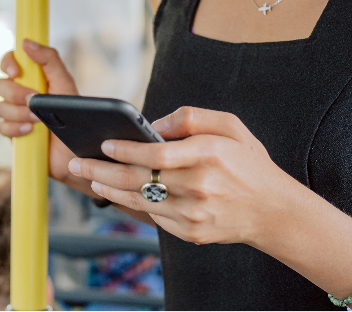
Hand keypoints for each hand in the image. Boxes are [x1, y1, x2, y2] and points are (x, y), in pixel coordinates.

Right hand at [0, 39, 79, 182]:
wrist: (76, 151)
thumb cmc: (75, 115)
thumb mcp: (65, 84)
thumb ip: (49, 59)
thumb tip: (26, 42)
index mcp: (32, 78)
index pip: (10, 62)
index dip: (8, 63)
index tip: (17, 72)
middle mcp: (20, 93)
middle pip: (0, 85)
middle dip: (15, 94)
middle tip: (34, 101)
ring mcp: (15, 114)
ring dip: (18, 113)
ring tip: (38, 121)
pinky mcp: (13, 133)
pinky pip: (2, 127)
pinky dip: (15, 129)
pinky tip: (30, 132)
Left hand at [67, 106, 296, 245]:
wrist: (274, 211)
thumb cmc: (248, 162)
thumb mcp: (230, 126)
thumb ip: (190, 117)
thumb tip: (152, 124)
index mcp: (210, 155)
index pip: (157, 154)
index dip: (126, 149)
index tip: (104, 143)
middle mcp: (200, 187)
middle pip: (140, 180)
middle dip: (102, 170)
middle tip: (77, 162)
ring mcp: (195, 215)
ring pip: (140, 201)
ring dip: (108, 189)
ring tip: (88, 175)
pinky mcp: (191, 233)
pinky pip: (152, 216)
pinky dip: (131, 203)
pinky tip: (115, 192)